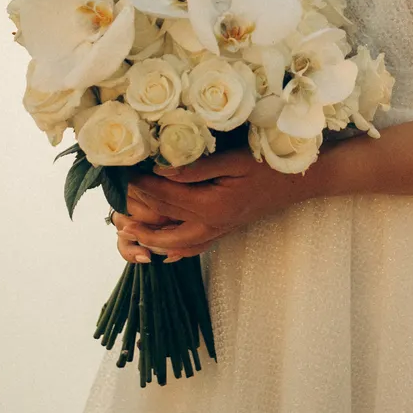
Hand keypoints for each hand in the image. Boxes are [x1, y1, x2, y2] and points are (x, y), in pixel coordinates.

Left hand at [112, 149, 313, 260]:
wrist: (299, 182)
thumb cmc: (267, 165)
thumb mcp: (232, 160)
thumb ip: (196, 167)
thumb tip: (162, 169)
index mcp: (209, 206)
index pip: (164, 198)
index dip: (140, 187)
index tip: (120, 176)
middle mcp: (210, 225)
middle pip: (163, 227)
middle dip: (137, 219)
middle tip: (114, 211)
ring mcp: (218, 232)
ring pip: (176, 245)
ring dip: (151, 240)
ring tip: (128, 233)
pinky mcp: (224, 232)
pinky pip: (195, 248)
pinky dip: (177, 251)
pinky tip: (165, 253)